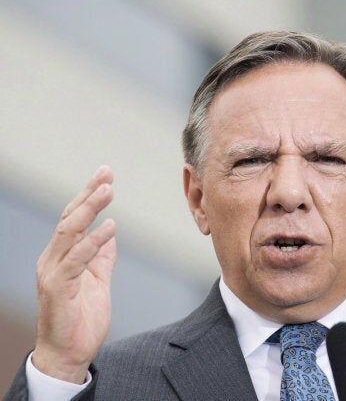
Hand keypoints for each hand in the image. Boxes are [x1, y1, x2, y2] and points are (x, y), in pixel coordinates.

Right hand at [32, 166, 116, 383]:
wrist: (70, 353)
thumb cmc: (82, 320)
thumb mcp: (97, 281)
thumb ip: (101, 258)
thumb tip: (109, 234)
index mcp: (62, 257)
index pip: (73, 219)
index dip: (88, 196)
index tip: (105, 176)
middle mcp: (53, 260)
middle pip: (68, 219)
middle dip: (88, 194)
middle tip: (106, 173)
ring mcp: (53, 273)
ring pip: (68, 232)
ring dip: (88, 209)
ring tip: (108, 190)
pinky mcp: (58, 288)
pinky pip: (76, 259)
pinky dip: (93, 241)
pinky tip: (110, 227)